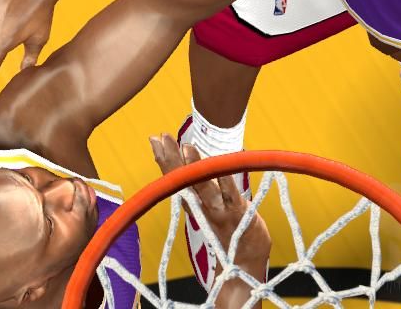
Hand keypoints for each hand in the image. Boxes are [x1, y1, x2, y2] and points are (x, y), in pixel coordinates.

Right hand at [151, 135, 269, 278]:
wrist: (245, 263)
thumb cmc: (227, 230)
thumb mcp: (206, 208)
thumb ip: (198, 188)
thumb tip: (187, 163)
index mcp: (192, 204)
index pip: (174, 179)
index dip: (164, 160)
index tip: (155, 140)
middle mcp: (201, 207)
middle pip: (183, 181)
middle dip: (171, 159)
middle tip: (161, 138)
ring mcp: (219, 210)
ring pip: (204, 186)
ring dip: (194, 167)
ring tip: (186, 147)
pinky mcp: (238, 213)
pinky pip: (229, 194)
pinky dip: (224, 179)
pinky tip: (220, 164)